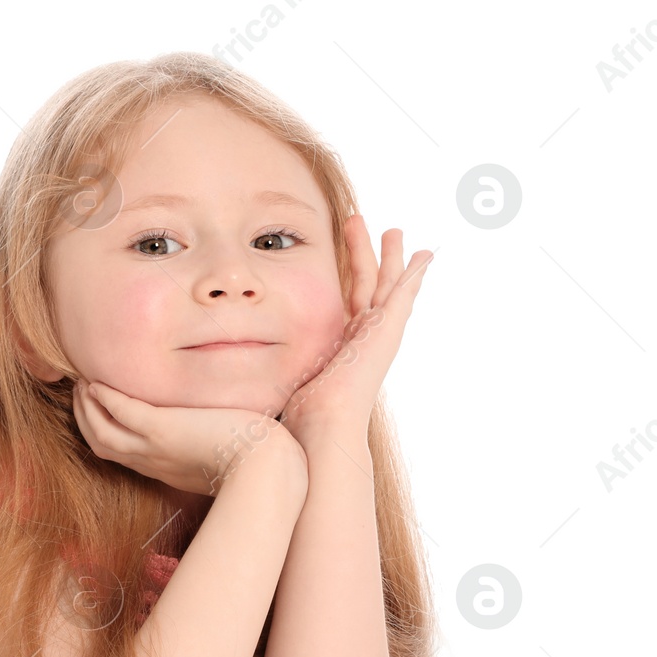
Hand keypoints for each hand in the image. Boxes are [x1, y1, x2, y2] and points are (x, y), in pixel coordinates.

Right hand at [73, 380, 305, 495]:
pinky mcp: (163, 430)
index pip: (122, 452)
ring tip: (83, 383)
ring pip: (103, 432)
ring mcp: (155, 448)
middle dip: (86, 418)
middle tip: (80, 392)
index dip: (104, 431)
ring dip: (87, 407)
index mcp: (166, 469)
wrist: (266, 469)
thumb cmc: (257, 462)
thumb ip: (209, 446)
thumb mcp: (224, 456)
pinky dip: (105, 399)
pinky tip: (98, 383)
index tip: (99, 410)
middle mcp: (154, 462)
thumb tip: (217, 430)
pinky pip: (121, 413)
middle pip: (103, 444)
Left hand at [280, 215, 433, 444]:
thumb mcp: (286, 377)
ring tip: (395, 232)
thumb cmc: (300, 416)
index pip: (349, 303)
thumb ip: (275, 364)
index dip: (349, 278)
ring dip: (391, 257)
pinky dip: (414, 275)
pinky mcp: (388, 333)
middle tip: (373, 229)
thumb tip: (235, 371)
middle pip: (369, 287)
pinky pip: (403, 296)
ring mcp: (379, 336)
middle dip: (369, 256)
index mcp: (343, 347)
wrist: (324, 427)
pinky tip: (421, 255)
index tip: (348, 259)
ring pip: (387, 285)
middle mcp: (364, 339)